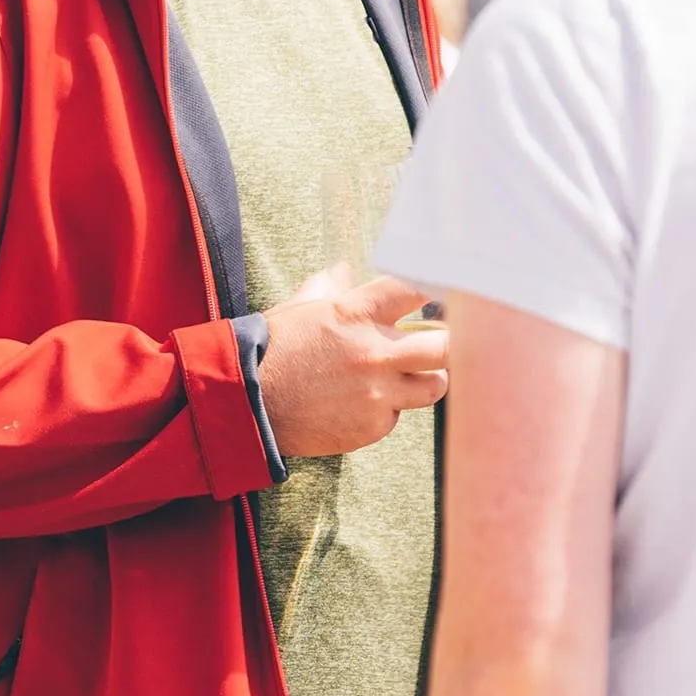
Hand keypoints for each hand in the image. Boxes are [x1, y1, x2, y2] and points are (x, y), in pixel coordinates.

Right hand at [258, 275, 448, 459]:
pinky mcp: (371, 427)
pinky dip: (388, 410)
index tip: (451, 291)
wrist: (244, 405)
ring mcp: (376, 392)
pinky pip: (398, 415)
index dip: (440, 287)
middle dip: (450, 343)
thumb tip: (343, 269)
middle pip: (446, 346)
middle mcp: (375, 351)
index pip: (419, 289)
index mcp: (358, 312)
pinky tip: (363, 404)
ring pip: (435, 385)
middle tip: (444, 342)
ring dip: (427, 379)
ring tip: (411, 375)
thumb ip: (330, 286)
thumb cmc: (273, 348)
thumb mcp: (302, 308)